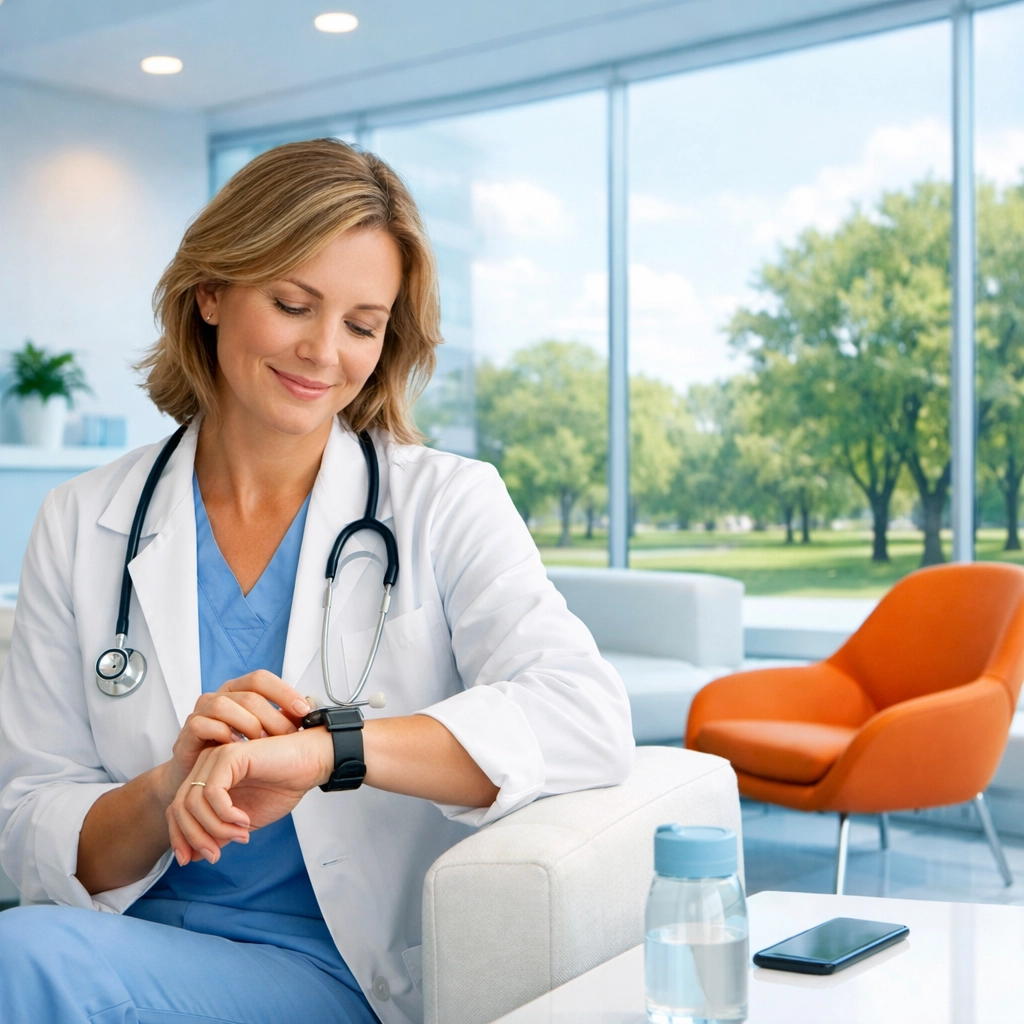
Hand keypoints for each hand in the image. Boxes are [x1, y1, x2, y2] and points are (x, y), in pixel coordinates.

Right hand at [156, 671, 311, 804]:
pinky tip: (237, 747)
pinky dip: (223, 734)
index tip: (304, 710)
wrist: (203, 782)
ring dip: (248, 725)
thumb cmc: (237, 754)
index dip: (284, 691)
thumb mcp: (264, 734)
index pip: (261, 679)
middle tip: (288, 737)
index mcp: (239, 690)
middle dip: (273, 716)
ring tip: (262, 743)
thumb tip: (314, 711)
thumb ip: (284, 720)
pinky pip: (203, 724)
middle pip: (248, 695)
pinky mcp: (188, 732)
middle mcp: (220, 696)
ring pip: (225, 705)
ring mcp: (201, 712)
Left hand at [166, 727, 333, 864]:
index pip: (177, 810)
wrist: (311, 764)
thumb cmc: (282, 787)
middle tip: (215, 856)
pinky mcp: (230, 755)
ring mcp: (216, 757)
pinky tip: (244, 820)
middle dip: (194, 838)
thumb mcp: (243, 821)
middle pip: (179, 807)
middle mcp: (206, 765)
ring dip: (215, 828)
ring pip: (193, 802)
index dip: (180, 837)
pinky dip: (225, 813)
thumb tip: (192, 857)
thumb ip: (218, 833)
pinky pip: (213, 792)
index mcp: (207, 778)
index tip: (190, 861)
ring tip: (240, 835)